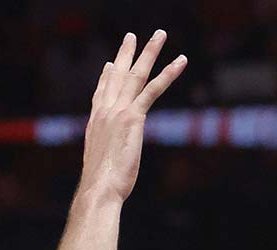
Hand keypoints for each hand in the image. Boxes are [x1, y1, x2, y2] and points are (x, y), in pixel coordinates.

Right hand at [79, 30, 187, 201]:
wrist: (99, 188)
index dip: (105, 77)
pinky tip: (180, 61)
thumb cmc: (101, 186)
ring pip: (136, 75)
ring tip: (159, 34)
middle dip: (125, 54)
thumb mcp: (102, 166)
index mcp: (95, 123)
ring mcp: (118, 112)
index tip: (108, 64)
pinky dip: (168, 74)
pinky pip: (153, 89)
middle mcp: (104, 112)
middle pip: (116, 76)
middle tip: (131, 36)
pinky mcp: (133, 117)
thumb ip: (107, 156)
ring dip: (149, 51)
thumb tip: (107, 165)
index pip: (100, 94)